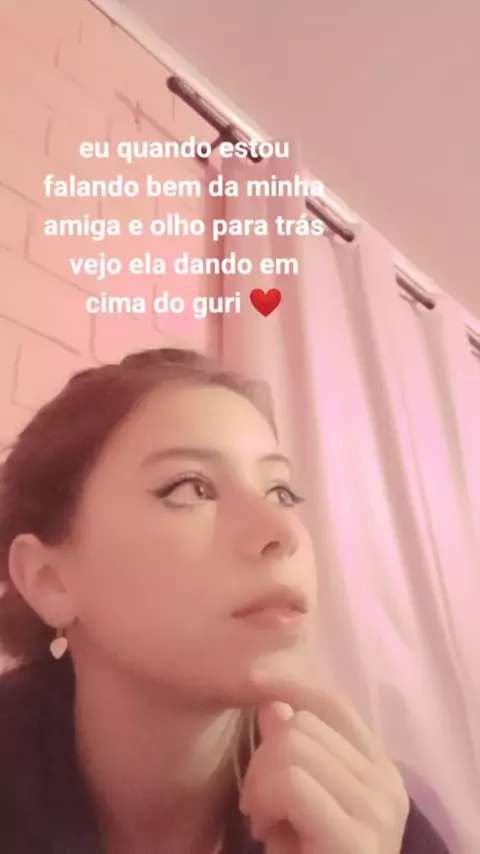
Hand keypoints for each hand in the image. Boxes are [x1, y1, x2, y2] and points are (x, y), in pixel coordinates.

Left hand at [240, 671, 409, 853]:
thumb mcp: (298, 799)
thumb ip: (292, 750)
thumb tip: (273, 701)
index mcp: (378, 767)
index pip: (334, 704)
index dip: (291, 684)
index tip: (254, 680)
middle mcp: (387, 782)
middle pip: (302, 724)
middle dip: (263, 759)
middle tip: (260, 805)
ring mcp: (377, 810)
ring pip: (292, 745)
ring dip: (260, 784)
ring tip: (265, 822)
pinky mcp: (357, 838)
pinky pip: (292, 782)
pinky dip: (265, 801)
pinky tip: (267, 833)